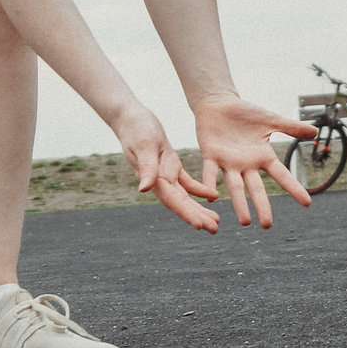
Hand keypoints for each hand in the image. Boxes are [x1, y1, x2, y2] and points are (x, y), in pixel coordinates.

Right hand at [112, 102, 222, 232]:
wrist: (130, 117)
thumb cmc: (136, 129)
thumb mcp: (143, 146)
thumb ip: (146, 168)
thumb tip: (144, 190)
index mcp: (154, 179)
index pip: (172, 201)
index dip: (186, 213)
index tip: (200, 226)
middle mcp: (159, 181)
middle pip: (181, 203)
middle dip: (197, 217)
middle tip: (215, 230)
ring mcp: (165, 174)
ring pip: (185, 196)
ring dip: (199, 208)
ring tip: (216, 221)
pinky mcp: (170, 165)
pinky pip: (187, 182)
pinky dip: (199, 189)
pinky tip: (213, 196)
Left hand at [193, 93, 320, 228]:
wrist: (218, 103)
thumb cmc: (245, 113)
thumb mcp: (271, 119)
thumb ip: (291, 127)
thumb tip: (315, 132)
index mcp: (262, 156)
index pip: (281, 175)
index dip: (294, 188)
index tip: (307, 203)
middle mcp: (246, 164)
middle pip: (256, 188)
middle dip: (262, 206)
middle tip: (267, 225)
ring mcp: (228, 162)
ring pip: (235, 186)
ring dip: (239, 204)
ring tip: (245, 222)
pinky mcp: (210, 154)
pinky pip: (210, 172)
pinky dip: (209, 184)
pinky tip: (211, 197)